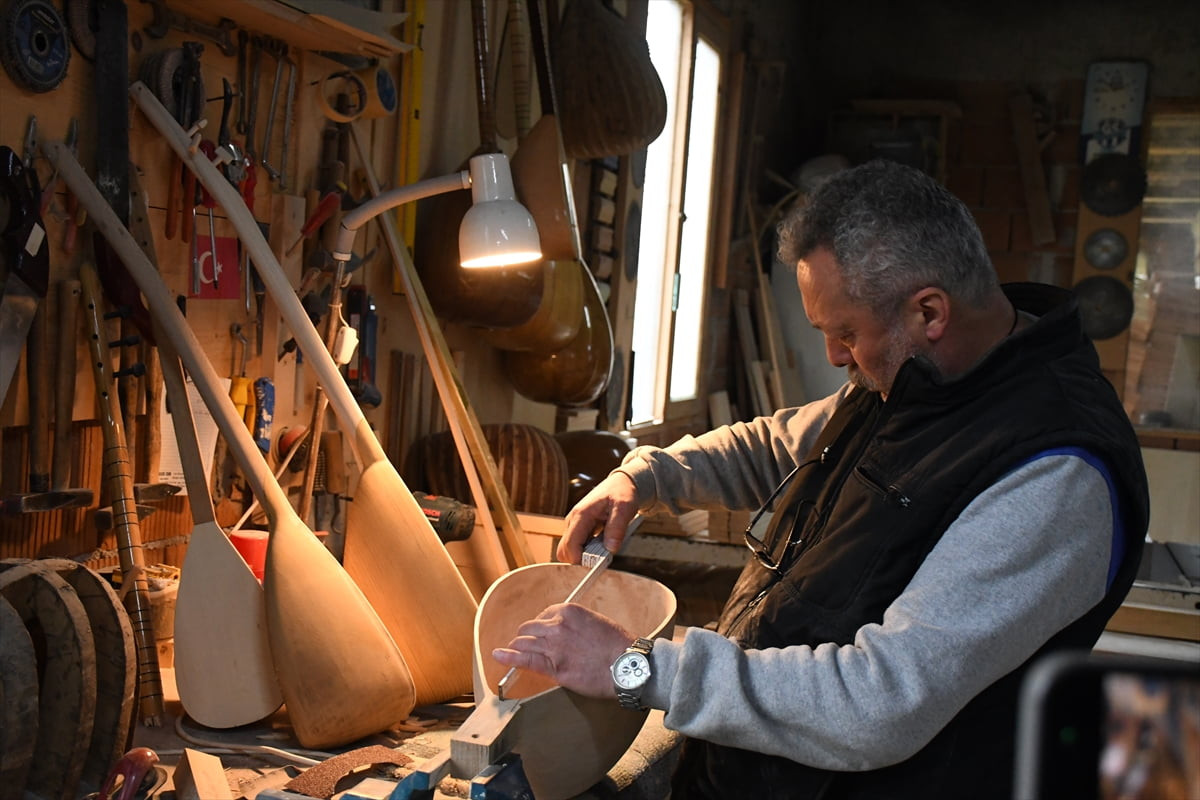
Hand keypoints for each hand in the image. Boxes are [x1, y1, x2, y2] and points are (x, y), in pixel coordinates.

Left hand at [491, 603, 634, 698]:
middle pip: (530, 628)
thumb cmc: (619, 645)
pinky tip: (498, 655)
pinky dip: (508, 657)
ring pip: (524, 642)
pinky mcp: (553, 667)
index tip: (541, 632)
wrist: (628, 665)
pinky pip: (524, 660)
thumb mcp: (597, 622)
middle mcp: (557, 626)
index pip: (544, 615)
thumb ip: (577, 624)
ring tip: (513, 651)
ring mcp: (553, 647)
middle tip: (527, 643)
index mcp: (569, 611)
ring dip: (518, 647)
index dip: (541, 625)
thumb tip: (568, 632)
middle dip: (526, 636)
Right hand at [558, 472, 639, 563]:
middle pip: (564, 552)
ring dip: (587, 555)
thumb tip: (610, 548)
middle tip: (603, 556)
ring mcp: (575, 525)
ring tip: (605, 546)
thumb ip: (617, 527)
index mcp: (581, 515)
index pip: (570, 545)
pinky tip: (603, 543)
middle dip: (582, 559)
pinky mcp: (579, 529)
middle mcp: (573, 521)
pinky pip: (578, 547)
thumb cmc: (621, 492)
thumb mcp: (624, 507)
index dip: (580, 559)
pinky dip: (589, 551)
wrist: (620, 484)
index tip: (597, 564)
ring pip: (570, 551)